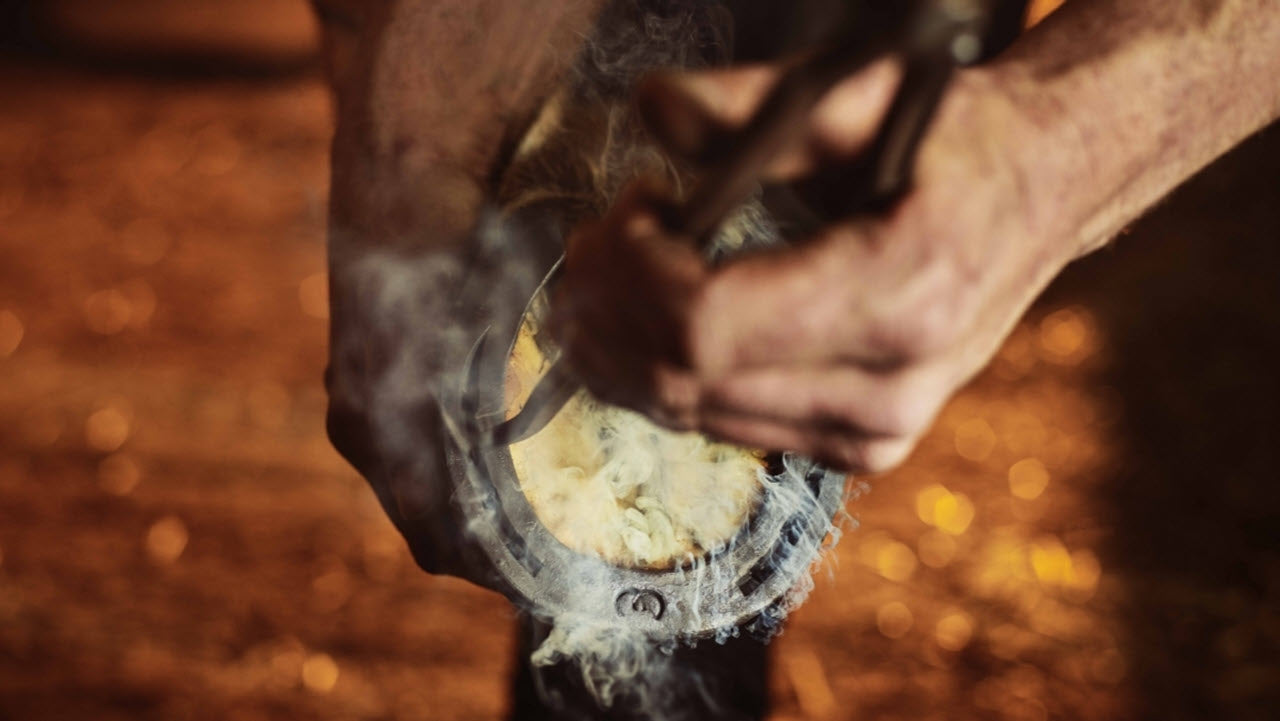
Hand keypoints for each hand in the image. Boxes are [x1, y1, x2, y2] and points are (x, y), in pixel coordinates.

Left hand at [555, 62, 1081, 472]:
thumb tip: (650, 104)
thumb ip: (753, 102)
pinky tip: (652, 323)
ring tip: (605, 279)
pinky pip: (727, 426)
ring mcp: (878, 430)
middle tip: (586, 247)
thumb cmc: (957, 139)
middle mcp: (891, 384)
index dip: (634, 270)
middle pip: (686, 379)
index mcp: (901, 289)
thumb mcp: (866, 94)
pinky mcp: (863, 447)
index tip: (629, 204)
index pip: (707, 321)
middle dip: (608, 313)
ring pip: (694, 414)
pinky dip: (667, 377)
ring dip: (622, 351)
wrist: (1043, 195)